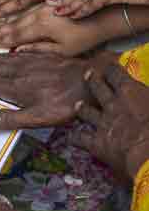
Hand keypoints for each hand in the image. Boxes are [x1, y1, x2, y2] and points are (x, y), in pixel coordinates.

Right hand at [0, 4, 111, 54]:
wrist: (106, 15)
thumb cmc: (87, 37)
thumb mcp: (64, 50)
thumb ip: (39, 49)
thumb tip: (17, 51)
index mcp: (41, 27)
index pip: (15, 34)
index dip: (0, 39)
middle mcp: (39, 14)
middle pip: (12, 22)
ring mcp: (43, 5)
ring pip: (16, 12)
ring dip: (0, 16)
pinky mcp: (48, 0)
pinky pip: (26, 4)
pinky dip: (13, 7)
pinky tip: (6, 9)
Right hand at [0, 50, 93, 130]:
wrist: (91, 80)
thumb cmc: (66, 103)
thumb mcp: (38, 118)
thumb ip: (9, 119)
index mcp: (15, 88)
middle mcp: (18, 72)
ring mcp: (30, 63)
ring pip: (0, 58)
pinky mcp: (41, 58)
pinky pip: (14, 53)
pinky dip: (1, 52)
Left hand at [72, 64, 148, 179]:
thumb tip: (148, 92)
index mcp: (132, 93)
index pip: (117, 75)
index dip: (112, 69)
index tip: (110, 66)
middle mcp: (113, 105)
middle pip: (98, 88)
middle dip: (93, 80)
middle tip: (88, 74)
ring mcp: (102, 123)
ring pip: (86, 111)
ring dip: (81, 108)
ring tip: (77, 105)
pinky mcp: (96, 143)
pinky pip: (79, 138)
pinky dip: (73, 138)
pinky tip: (69, 138)